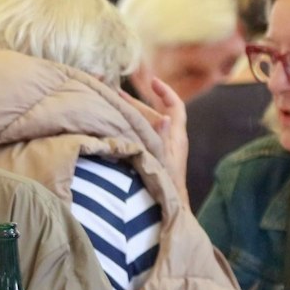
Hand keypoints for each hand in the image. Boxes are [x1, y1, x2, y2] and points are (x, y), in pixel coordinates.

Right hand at [127, 70, 188, 201]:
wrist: (169, 208)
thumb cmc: (166, 186)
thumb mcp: (163, 160)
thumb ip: (163, 139)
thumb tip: (165, 117)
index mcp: (177, 137)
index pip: (175, 107)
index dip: (166, 92)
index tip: (152, 81)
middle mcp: (171, 140)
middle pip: (155, 114)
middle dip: (137, 103)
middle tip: (117, 95)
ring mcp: (162, 148)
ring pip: (146, 126)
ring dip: (131, 116)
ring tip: (112, 108)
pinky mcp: (154, 157)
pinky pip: (142, 136)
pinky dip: (130, 129)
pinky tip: (115, 128)